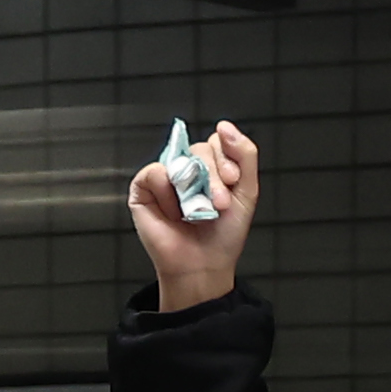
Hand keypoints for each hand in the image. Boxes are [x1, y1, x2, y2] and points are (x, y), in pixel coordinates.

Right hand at [126, 121, 259, 313]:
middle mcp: (187, 168)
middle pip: (200, 150)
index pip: (217, 142)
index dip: (226, 159)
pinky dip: (168, 193)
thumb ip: (245, 155)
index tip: (232, 183)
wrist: (203, 265)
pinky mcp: (144, 188)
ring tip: (198, 211)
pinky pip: (155, 172)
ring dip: (193, 187)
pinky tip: (175, 212)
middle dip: (213, 177)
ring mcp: (165, 176)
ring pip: (179, 159)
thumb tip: (225, 126)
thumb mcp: (247, 192)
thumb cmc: (223, 235)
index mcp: (211, 167)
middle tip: (218, 204)